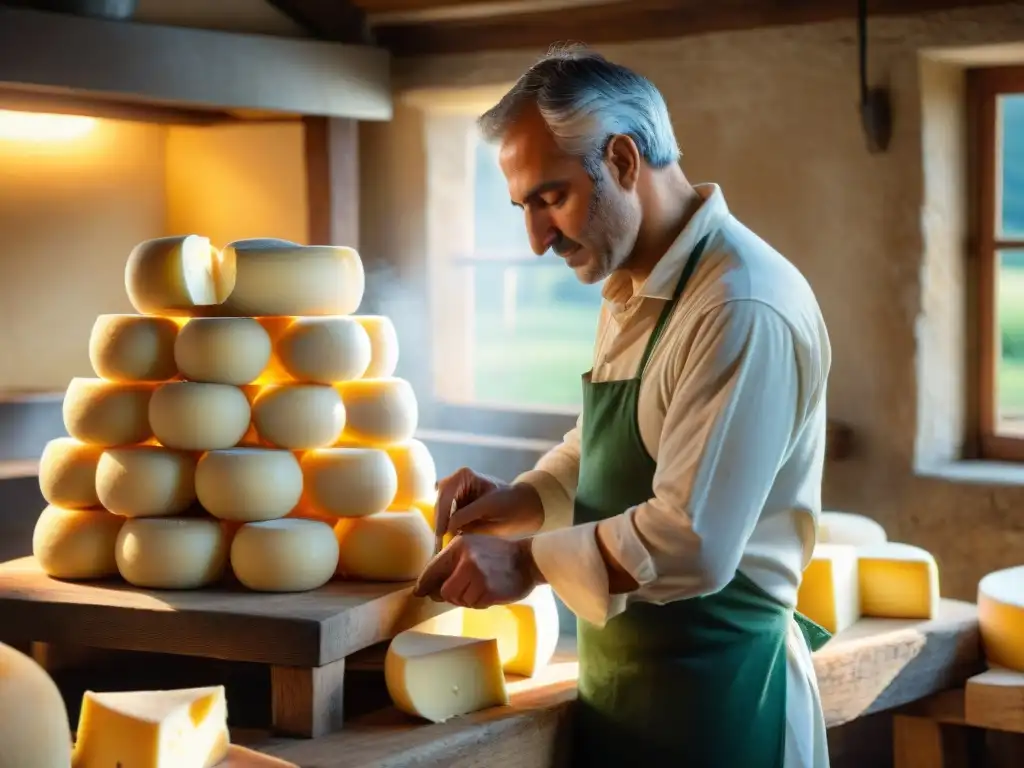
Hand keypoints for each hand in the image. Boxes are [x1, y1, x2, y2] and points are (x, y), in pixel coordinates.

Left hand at [413, 533, 538, 607]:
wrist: (528, 560)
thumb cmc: (497, 555)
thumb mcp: (472, 548)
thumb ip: (450, 564)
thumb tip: (423, 590)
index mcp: (458, 545)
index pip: (432, 569)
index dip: (424, 584)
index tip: (419, 593)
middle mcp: (465, 558)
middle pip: (443, 592)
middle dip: (452, 595)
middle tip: (466, 589)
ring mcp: (477, 575)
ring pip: (458, 600)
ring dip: (468, 599)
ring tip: (482, 587)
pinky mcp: (488, 590)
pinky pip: (474, 605)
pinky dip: (480, 602)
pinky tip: (490, 591)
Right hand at [434, 467, 544, 538]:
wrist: (525, 508)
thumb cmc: (512, 504)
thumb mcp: (489, 509)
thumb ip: (466, 516)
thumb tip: (447, 527)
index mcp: (464, 476)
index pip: (446, 496)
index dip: (442, 515)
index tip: (442, 533)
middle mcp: (456, 482)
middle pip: (440, 502)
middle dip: (440, 521)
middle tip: (440, 542)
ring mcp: (457, 494)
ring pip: (441, 510)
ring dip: (442, 525)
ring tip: (445, 543)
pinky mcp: (459, 506)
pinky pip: (448, 516)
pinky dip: (448, 527)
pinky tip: (451, 539)